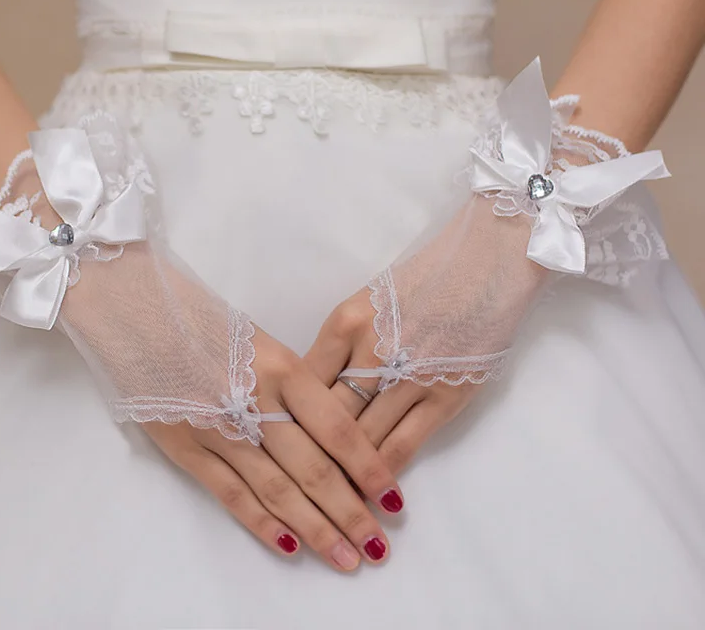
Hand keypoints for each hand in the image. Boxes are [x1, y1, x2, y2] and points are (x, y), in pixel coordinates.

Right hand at [63, 244, 403, 571]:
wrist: (134, 308)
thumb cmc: (204, 318)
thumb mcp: (260, 340)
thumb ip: (294, 386)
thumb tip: (332, 435)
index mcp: (280, 367)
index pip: (335, 429)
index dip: (368, 468)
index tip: (392, 498)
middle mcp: (254, 401)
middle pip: (311, 468)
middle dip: (349, 512)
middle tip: (377, 546)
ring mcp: (217, 428)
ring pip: (275, 489)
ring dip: (315, 528)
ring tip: (347, 558)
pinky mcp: (184, 446)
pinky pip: (230, 493)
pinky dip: (262, 523)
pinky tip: (290, 547)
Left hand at [305, 198, 546, 473]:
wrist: (487, 263)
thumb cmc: (424, 278)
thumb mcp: (367, 302)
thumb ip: (339, 345)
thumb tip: (314, 392)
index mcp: (344, 322)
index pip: (302, 383)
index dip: (286, 418)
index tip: (276, 443)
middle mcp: (370, 351)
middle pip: (324, 416)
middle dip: (306, 454)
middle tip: (290, 485)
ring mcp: (407, 378)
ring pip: (360, 438)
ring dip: (342, 473)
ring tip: (326, 500)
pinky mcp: (443, 398)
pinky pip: (402, 445)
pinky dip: (381, 473)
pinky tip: (369, 492)